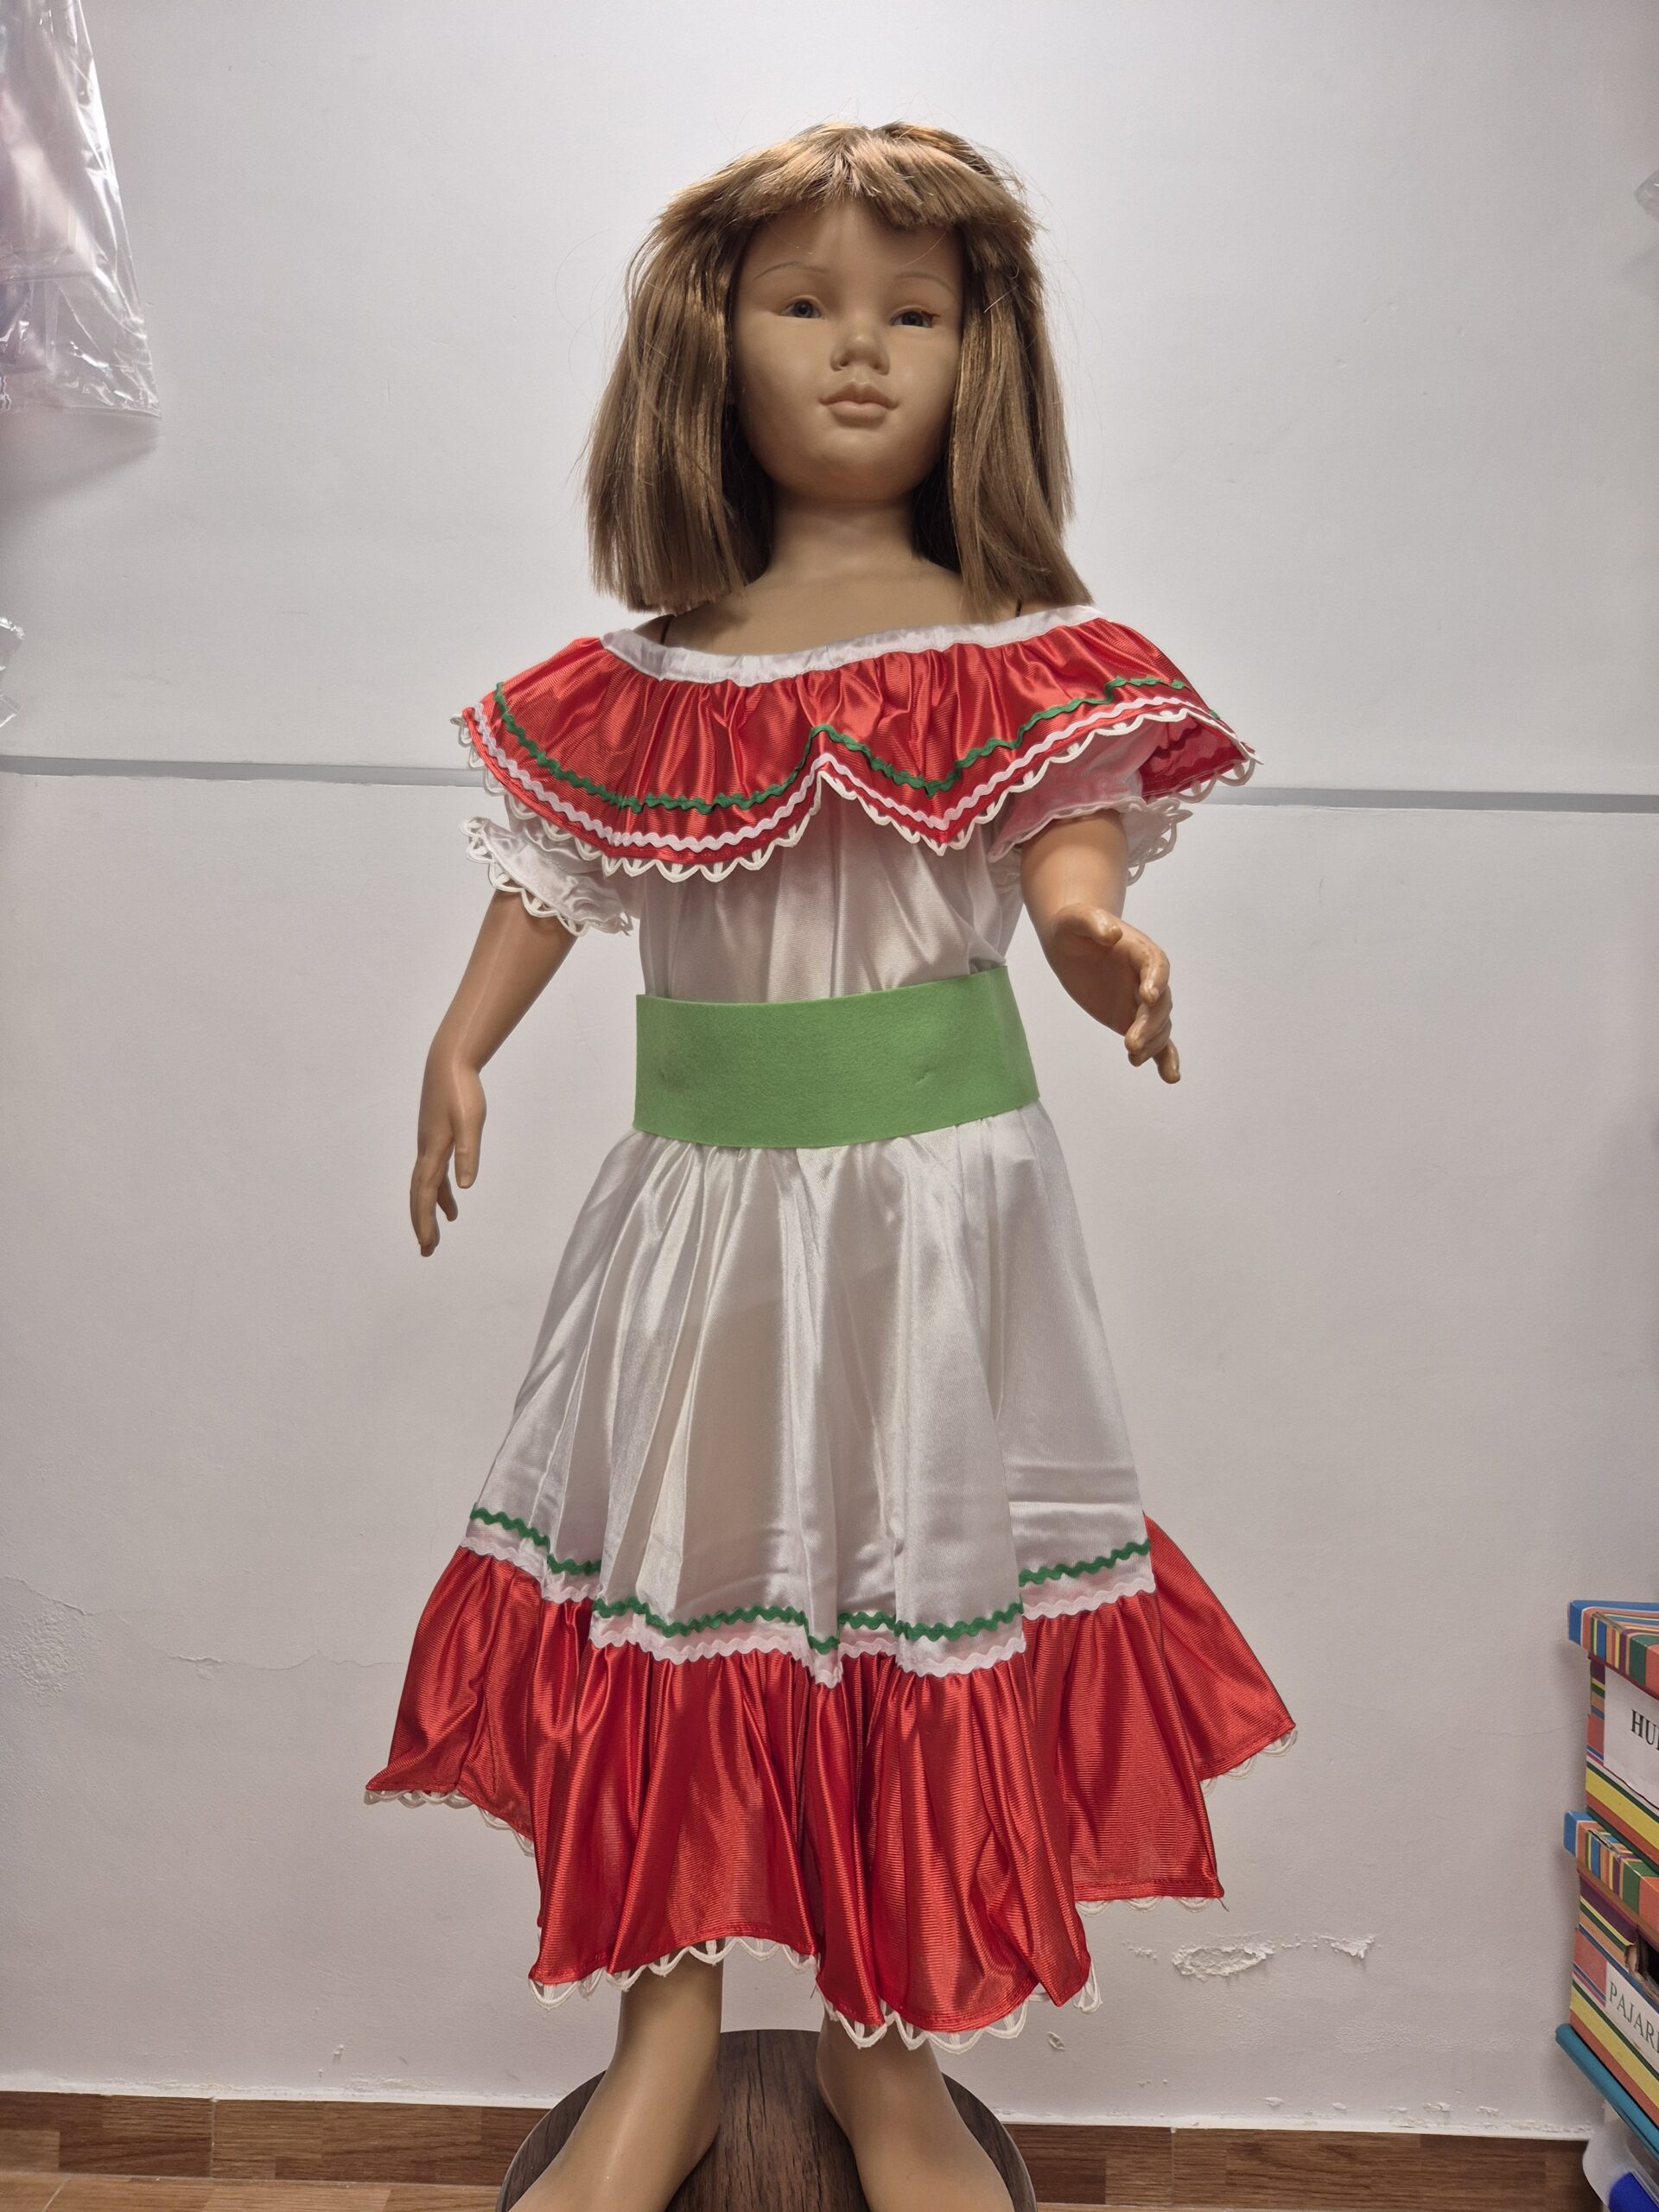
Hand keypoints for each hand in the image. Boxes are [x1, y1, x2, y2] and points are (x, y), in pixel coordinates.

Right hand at [410, 1043, 486, 1253]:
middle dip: (422, 1223)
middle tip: (428, 1250)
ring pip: (426, 1184)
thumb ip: (468, 1153)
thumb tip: (465, 1187)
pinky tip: (453, 1193)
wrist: (449, 1063)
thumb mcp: (471, 1122)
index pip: (424, 1195)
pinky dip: (440, 1187)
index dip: (425, 1221)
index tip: (428, 1244)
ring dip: (432, 1207)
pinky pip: (434, 1170)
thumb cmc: (461, 1091)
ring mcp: (429, 1144)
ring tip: (443, 1228)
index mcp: (432, 1151)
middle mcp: (426, 1151)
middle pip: (420, 1195)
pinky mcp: (435, 1137)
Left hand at [1042, 905, 1179, 1082]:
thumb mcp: (1075, 919)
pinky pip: (1156, 1040)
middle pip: (1159, 1002)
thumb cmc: (1073, 927)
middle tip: (1130, 1042)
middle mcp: (1147, 977)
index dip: (1156, 980)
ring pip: (1159, 1025)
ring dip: (1152, 1043)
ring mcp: (1141, 1001)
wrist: (1070, 943)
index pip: (1156, 964)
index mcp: (1139, 950)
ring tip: (1133, 1056)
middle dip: (1149, 1023)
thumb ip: (1092, 922)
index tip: (1148, 995)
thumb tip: (1113, 933)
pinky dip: (1165, 1058)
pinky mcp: (1132, 1019)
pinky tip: (1170, 1077)